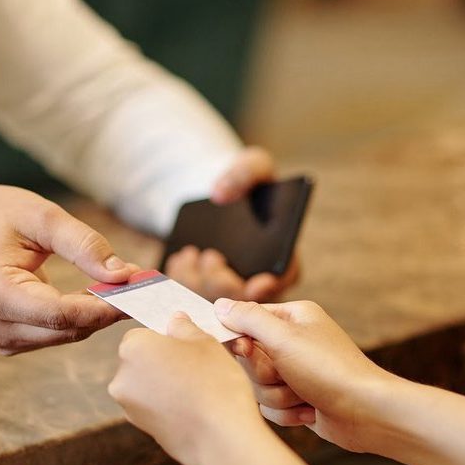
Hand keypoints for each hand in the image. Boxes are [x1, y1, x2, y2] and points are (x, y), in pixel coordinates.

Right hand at [0, 182, 137, 354]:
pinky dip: (83, 316)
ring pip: (69, 335)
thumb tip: (124, 275)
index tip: (141, 291)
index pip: (61, 314)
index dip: (105, 307)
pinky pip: (60, 333)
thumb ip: (84, 245)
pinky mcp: (13, 342)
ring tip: (122, 284)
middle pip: (69, 329)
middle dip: (108, 308)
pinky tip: (96, 294)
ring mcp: (3, 339)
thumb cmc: (0, 216)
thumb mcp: (43, 217)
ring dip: (97, 312)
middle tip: (144, 284)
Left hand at [106, 314, 264, 464]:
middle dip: (163, 362)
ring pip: (147, 385)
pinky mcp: (143, 429)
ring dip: (166, 384)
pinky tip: (194, 409)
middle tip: (196, 367)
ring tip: (199, 390)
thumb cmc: (215, 383)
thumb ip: (184, 327)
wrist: (222, 437)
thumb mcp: (205, 342)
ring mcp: (130, 407)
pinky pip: (154, 408)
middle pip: (142, 361)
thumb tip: (175, 321)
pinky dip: (169, 406)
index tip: (188, 347)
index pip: (143, 334)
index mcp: (133, 348)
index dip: (166, 339)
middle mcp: (122, 377)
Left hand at [164, 147, 299, 301]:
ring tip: (188, 255)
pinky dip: (182, 280)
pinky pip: (191, 293)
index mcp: (281, 250)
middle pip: (242, 297)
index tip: (260, 282)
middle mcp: (258, 275)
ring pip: (211, 299)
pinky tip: (179, 260)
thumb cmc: (243, 180)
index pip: (285, 277)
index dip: (276, 285)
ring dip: (197, 281)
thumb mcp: (252, 164)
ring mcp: (230, 284)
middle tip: (209, 256)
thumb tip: (220, 193)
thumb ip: (245, 172)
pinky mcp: (205, 285)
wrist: (217, 192)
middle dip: (222, 282)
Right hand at [215, 299, 392, 452]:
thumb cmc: (329, 370)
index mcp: (293, 317)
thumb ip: (248, 319)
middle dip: (265, 375)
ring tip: (303, 395)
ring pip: (258, 386)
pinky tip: (310, 411)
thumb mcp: (283, 338)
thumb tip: (219, 305)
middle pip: (249, 359)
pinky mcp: (299, 399)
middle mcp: (294, 342)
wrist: (366, 413)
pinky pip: (271, 407)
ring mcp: (297, 372)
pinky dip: (288, 412)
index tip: (244, 351)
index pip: (246, 321)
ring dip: (278, 396)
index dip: (241, 341)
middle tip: (285, 374)